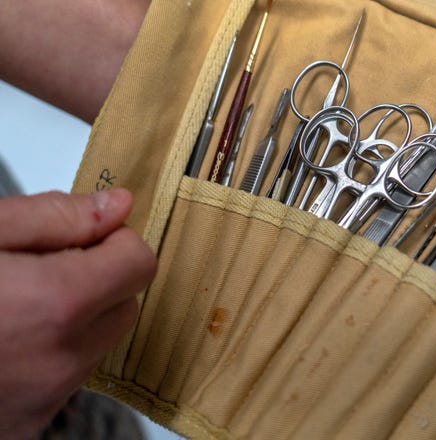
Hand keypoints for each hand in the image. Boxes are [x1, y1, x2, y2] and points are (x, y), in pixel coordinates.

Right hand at [0, 189, 155, 438]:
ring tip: (15, 304)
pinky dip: (53, 353)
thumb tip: (120, 205)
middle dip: (100, 278)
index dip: (114, 239)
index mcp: (53, 305)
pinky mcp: (25, 426)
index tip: (80, 235)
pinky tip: (5, 339)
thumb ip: (56, 216)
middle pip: (125, 305)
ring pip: (100, 343)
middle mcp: (58, 362)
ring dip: (77, 317)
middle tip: (42, 265)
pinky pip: (68, 378)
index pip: (139, 262)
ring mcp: (43, 401)